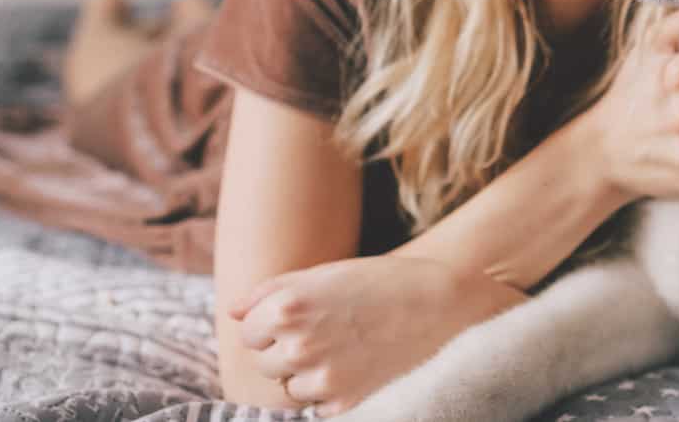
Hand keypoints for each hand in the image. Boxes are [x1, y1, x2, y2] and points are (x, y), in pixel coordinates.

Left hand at [225, 254, 509, 415]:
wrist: (445, 308)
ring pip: (289, 386)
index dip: (271, 323)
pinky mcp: (341, 404)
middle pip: (265, 360)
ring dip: (306, 372)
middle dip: (286, 349)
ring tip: (345, 348)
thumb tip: (233, 312)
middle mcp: (296, 343)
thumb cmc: (385, 283)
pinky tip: (357, 367)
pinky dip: (330, 391)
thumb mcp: (327, 274)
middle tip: (327, 331)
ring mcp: (319, 377)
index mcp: (288, 304)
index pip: (248, 329)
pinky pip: (316, 405)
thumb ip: (273, 291)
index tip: (301, 316)